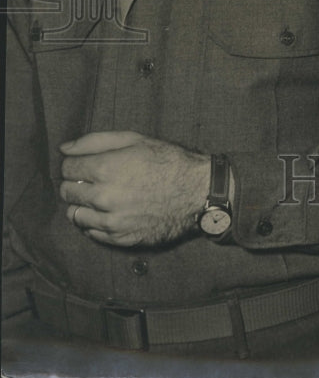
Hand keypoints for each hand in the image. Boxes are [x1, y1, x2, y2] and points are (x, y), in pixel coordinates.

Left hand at [59, 131, 209, 247]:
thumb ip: (95, 141)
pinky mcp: (120, 238)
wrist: (196, 191)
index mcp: (106, 168)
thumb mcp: (135, 139)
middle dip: (76, 183)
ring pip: (75, 214)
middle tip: (95, 178)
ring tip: (102, 195)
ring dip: (83, 204)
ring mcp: (111, 220)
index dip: (75, 163)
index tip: (86, 163)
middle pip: (67, 191)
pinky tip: (112, 210)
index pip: (68, 168)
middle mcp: (104, 197)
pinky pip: (91, 232)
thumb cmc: (167, 161)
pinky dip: (95, 221)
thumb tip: (64, 149)